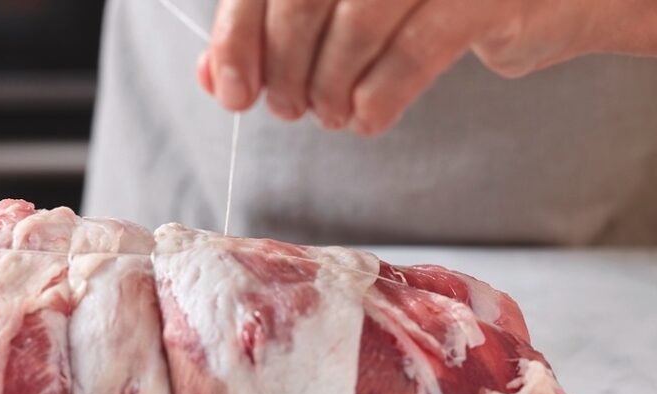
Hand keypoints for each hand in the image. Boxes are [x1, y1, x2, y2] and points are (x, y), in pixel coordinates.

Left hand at [196, 0, 598, 134]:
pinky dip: (380, 95)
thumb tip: (214, 74)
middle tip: (288, 109)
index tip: (232, 91)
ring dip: (330, 85)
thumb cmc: (442, 3)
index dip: (241, 34)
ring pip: (359, 19)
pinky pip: (417, 49)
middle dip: (286, 66)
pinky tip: (366, 119)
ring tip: (329, 116)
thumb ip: (278, 34)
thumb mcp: (350, 13)